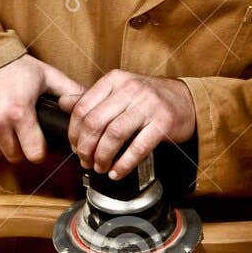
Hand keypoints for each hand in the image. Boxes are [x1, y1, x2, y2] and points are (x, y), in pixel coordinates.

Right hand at [0, 53, 84, 163]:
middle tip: (25, 134)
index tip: (40, 144)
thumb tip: (89, 101)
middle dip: (23, 149)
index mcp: (19, 112)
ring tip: (9, 126)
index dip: (40, 151)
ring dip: (5, 145)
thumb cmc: (10, 65)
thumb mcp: (44, 74)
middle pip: (16, 157)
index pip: (35, 154)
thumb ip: (68, 90)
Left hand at [68, 70, 195, 179]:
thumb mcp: (120, 90)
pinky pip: (138, 147)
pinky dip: (124, 164)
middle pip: (95, 122)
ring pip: (113, 135)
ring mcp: (148, 105)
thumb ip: (93, 98)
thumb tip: (64, 103)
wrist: (188, 100)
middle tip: (85, 161)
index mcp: (115, 80)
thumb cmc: (151, 99)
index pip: (82, 106)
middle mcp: (131, 89)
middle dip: (85, 148)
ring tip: (100, 167)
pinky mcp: (163, 123)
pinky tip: (117, 172)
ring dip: (102, 157)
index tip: (75, 146)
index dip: (74, 132)